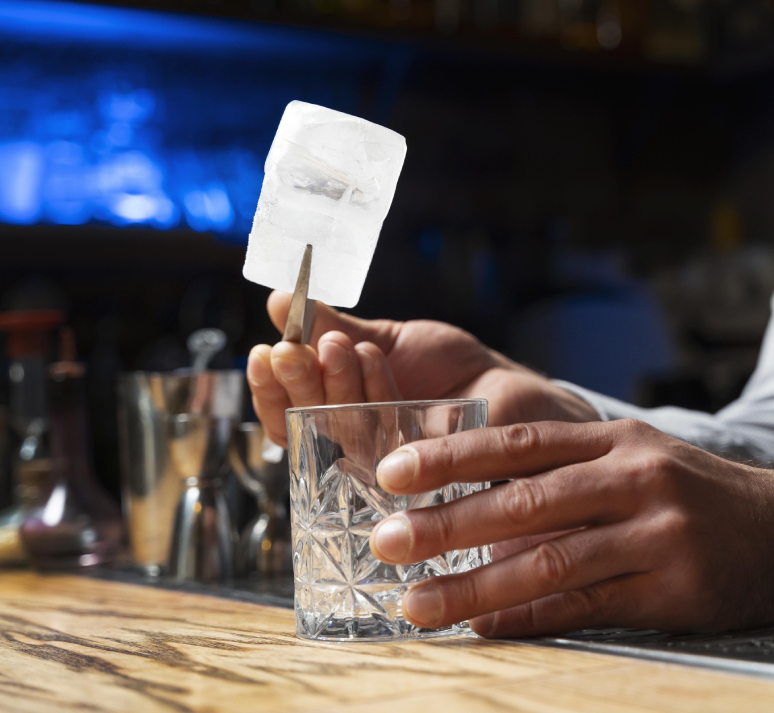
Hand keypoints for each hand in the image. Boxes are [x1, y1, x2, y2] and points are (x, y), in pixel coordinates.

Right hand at [247, 291, 598, 444]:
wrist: (511, 389)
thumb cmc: (448, 370)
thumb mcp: (387, 340)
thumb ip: (337, 327)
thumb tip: (282, 302)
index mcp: (338, 416)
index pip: (289, 410)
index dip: (270, 386)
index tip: (262, 350)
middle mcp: (355, 447)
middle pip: (307, 425)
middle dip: (296, 383)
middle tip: (292, 348)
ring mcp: (386, 465)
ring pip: (342, 433)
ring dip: (333, 385)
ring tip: (335, 344)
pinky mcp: (422, 472)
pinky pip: (387, 439)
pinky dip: (376, 395)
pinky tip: (372, 358)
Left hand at [368, 420, 773, 636]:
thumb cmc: (700, 495)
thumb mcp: (641, 460)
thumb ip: (571, 473)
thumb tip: (479, 498)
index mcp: (618, 439)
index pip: (521, 442)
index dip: (452, 455)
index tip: (391, 472)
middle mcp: (636, 477)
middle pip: (526, 500)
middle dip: (446, 522)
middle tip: (384, 540)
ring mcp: (658, 532)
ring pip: (549, 561)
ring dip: (474, 586)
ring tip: (417, 602)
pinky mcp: (674, 587)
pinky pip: (587, 606)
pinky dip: (529, 620)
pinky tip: (484, 630)